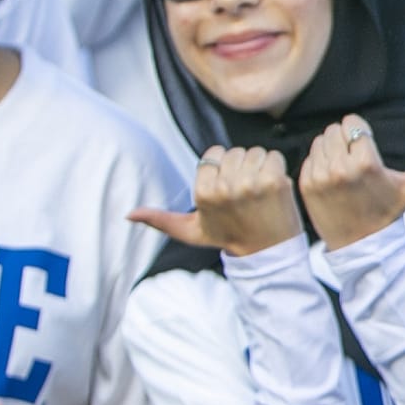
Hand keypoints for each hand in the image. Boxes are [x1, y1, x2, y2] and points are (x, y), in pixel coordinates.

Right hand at [129, 146, 302, 256]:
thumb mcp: (190, 231)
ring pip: (254, 152)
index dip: (221, 167)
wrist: (267, 251)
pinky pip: (273, 156)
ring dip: (258, 166)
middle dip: (239, 166)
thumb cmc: (228, 237)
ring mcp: (252, 183)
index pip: (212, 154)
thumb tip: (128, 216)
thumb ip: (160, 219)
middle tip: (245, 191)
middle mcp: (226, 187)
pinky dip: (275, 166)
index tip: (227, 187)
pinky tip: (272, 186)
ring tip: (258, 190)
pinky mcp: (275, 181)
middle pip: (234, 152)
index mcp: (203, 193)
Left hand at [297, 116, 404, 249]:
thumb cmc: (390, 212)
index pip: (352, 123)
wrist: (362, 245)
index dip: (360, 132)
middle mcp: (340, 168)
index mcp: (366, 162)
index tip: (367, 148)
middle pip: (334, 129)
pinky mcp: (306, 185)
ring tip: (345, 169)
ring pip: (320, 141)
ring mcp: (320, 177)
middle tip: (356, 160)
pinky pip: (309, 158)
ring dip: (331, 150)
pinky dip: (319, 164)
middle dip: (345, 140)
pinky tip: (333, 180)